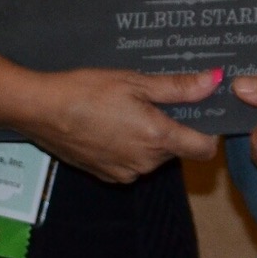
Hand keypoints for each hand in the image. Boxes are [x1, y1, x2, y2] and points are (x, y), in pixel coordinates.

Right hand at [19, 67, 222, 182]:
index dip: (208, 130)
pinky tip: (111, 124)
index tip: (201, 111)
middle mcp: (145, 163)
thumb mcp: (135, 82)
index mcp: (157, 138)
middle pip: (178, 149)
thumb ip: (178, 88)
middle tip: (154, 99)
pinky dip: (129, 146)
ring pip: (154, 156)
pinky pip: (132, 163)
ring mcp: (125, 172)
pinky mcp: (108, 175)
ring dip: (150, 137)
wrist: (42, 111)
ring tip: (127, 109)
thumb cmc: (88, 90)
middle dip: (173, 127)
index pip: (204, 148)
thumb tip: (214, 81)